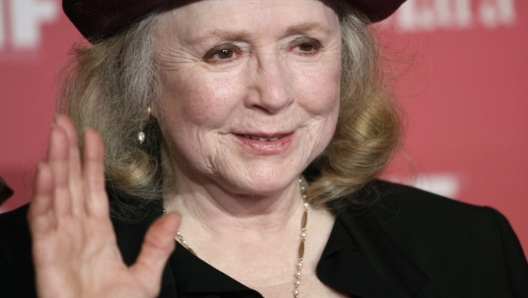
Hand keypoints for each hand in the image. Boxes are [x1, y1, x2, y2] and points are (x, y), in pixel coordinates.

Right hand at [28, 115, 179, 297]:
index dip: (92, 161)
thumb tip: (175, 217)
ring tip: (57, 134)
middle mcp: (78, 232)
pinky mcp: (47, 254)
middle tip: (65, 121)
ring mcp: (61, 241)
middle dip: (69, 151)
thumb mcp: (145, 276)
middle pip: (72, 183)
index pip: (94, 189)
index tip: (92, 135)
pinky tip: (47, 171)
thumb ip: (158, 245)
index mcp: (99, 235)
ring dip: (57, 162)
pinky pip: (45, 219)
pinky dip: (45, 194)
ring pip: (58, 193)